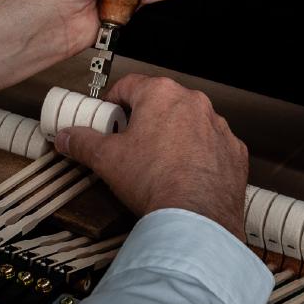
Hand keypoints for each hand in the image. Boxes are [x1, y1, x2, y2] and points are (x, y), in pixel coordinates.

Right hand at [54, 74, 247, 239]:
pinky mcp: (233, 152)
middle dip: (143, 120)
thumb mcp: (105, 159)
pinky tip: (183, 174)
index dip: (112, 101)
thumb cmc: (156, 182)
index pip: (128, 84)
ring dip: (173, 136)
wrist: (196, 218)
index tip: (107, 117)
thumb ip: (83, 142)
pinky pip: (210, 145)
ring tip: (157, 163)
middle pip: (160, 103)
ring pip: (188, 123)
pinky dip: (197, 155)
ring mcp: (217, 127)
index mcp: (161, 95)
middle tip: (128, 143)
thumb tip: (69, 137)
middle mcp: (194, 104)